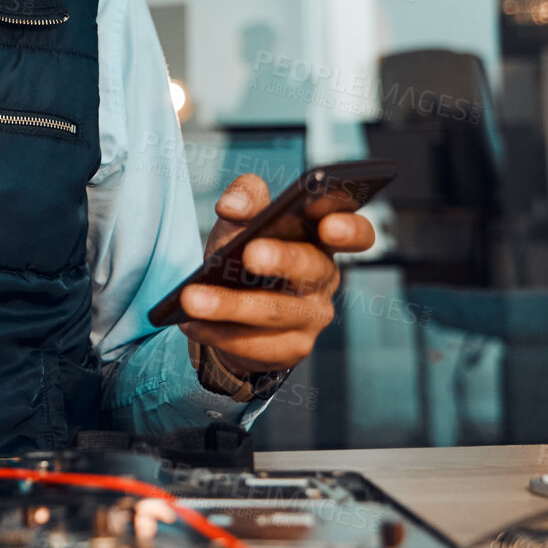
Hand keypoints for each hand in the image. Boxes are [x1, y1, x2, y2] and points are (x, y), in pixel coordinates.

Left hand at [181, 172, 374, 373]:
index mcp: (321, 241)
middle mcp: (325, 279)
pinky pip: (255, 343)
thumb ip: (244, 198)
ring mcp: (312, 317)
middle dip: (281, 259)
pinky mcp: (292, 348)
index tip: (329, 225)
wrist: (232, 310)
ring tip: (192, 298)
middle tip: (250, 253)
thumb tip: (232, 205)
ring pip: (275, 311)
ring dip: (230, 305)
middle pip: (311, 268)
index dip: (350, 229)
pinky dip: (217, 332)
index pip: (356, 234)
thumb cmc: (244, 252)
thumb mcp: (242, 220)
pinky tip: (190, 322)